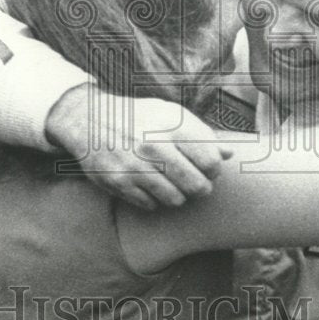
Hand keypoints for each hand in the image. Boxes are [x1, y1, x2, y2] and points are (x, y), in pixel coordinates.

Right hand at [45, 84, 232, 209]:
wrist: (90, 118)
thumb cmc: (139, 117)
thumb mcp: (170, 114)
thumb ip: (201, 134)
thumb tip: (229, 154)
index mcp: (172, 125)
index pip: (211, 163)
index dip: (213, 169)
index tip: (206, 167)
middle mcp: (155, 146)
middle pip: (197, 186)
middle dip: (200, 188)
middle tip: (194, 182)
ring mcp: (136, 166)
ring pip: (176, 200)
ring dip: (178, 195)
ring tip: (171, 182)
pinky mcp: (119, 182)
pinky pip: (151, 205)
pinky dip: (154, 199)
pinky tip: (149, 184)